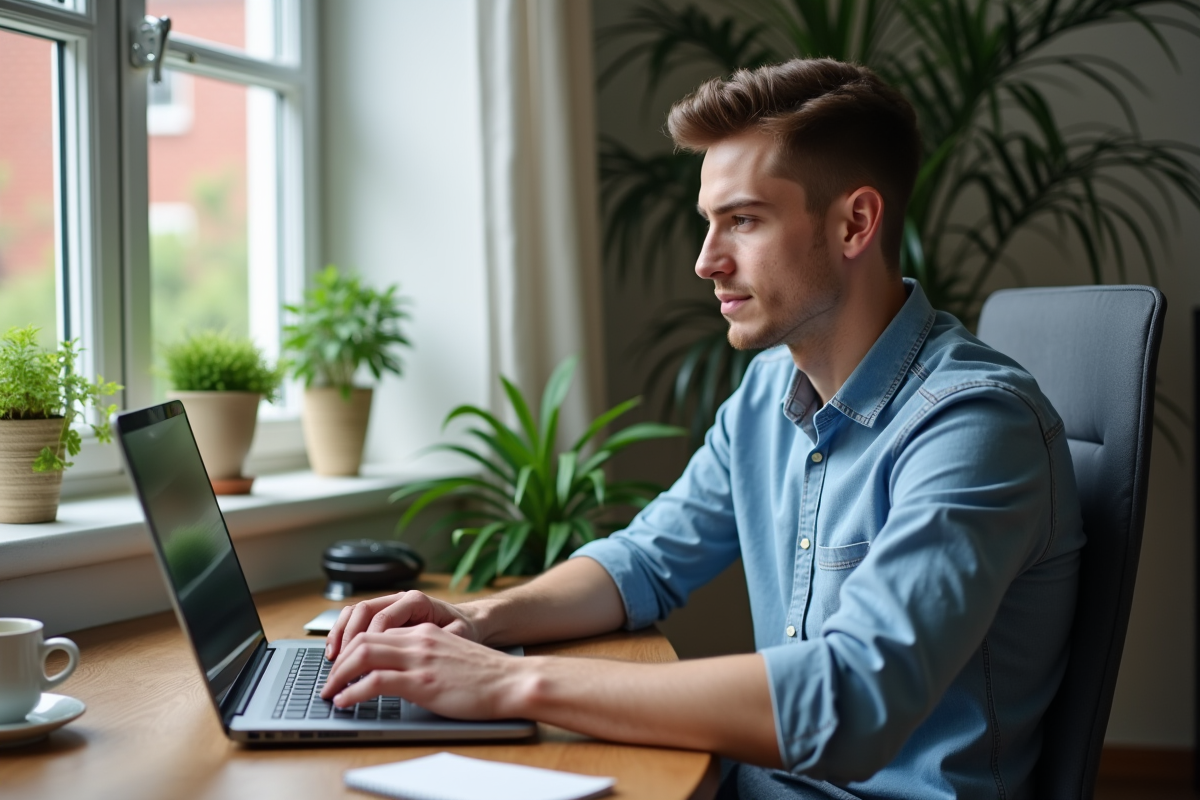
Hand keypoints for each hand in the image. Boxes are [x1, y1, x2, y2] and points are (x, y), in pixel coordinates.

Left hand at [319, 624, 527, 719]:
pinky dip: (353, 691)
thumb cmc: (486, 675)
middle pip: (362, 638)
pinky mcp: (422, 681)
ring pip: (362, 654)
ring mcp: (419, 658)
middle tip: (329, 680)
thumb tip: (399, 671)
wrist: (511, 680)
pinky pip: (375, 680)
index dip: (351, 648)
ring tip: (330, 692)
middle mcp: (418, 639)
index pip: (375, 631)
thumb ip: (425, 655)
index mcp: (424, 631)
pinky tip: (346, 701)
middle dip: (338, 660)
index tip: (341, 666)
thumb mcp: (450, 655)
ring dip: (339, 675)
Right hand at [325, 591, 481, 659]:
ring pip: (355, 612)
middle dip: (347, 639)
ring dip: (340, 635)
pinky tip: (337, 653)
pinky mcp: (384, 616)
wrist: (471, 622)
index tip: (359, 664)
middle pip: (363, 611)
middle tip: (339, 667)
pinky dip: (343, 634)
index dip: (368, 640)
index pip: (383, 616)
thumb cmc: (465, 631)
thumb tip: (421, 656)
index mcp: (417, 601)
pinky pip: (356, 620)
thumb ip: (439, 642)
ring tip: (333, 660)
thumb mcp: (458, 637)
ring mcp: (390, 605)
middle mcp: (400, 599)